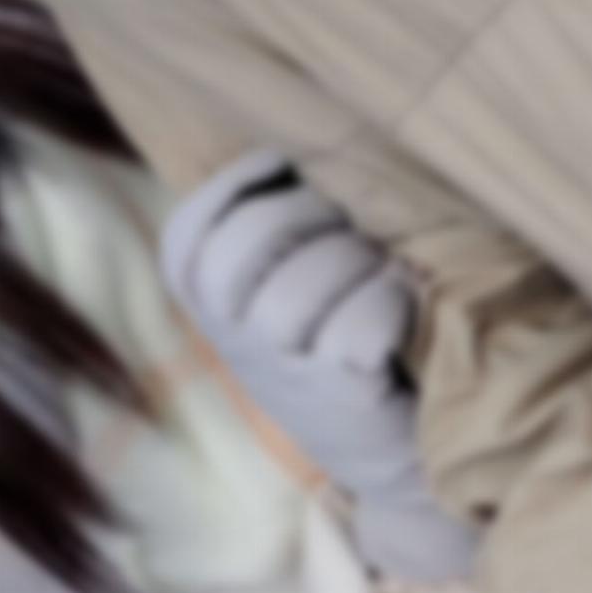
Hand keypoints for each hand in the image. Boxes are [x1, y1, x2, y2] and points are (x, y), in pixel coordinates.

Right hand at [162, 149, 474, 580]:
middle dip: (304, 218)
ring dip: (356, 263)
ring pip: (296, 295)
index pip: (188, 242)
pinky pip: (358, 331)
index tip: (282, 165)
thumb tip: (301, 144)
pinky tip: (404, 307)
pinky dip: (390, 304)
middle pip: (236, 256)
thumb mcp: (291, 286)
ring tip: (387, 270)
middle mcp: (237, 346)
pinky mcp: (345, 399)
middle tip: (351, 225)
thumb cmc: (350, 340)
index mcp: (217, 312)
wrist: (403, 448)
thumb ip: (278, 228)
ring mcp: (286, 377)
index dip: (232, 190)